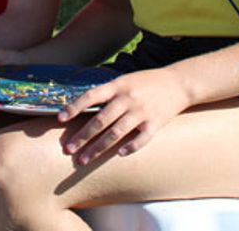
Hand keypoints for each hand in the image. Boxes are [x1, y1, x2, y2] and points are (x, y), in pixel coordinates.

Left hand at [58, 68, 190, 164]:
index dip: (74, 107)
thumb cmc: (145, 82)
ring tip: (84, 160)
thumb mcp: (124, 80)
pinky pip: (141, 139)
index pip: (90, 96)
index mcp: (117, 85)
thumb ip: (106, 92)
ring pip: (116, 133)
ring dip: (98, 148)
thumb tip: (80, 105)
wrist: (178, 83)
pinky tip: (119, 155)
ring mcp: (142, 112)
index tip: (60, 119)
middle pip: (100, 120)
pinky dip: (130, 147)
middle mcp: (128, 99)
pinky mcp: (156, 123)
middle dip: (82, 136)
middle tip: (68, 150)